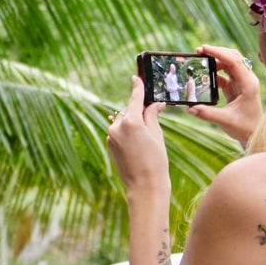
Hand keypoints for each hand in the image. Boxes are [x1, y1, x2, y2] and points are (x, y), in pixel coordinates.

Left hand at [106, 75, 169, 194]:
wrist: (145, 186)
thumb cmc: (156, 160)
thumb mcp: (157, 135)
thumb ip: (152, 116)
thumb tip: (154, 104)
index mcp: (131, 122)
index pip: (135, 99)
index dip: (137, 88)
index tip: (135, 78)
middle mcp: (117, 127)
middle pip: (128, 110)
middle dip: (138, 109)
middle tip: (153, 111)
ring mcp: (111, 136)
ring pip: (123, 121)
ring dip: (132, 122)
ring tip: (147, 134)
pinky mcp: (109, 144)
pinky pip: (118, 132)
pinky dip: (127, 131)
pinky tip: (138, 143)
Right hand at [189, 44, 262, 144]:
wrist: (254, 134)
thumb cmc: (245, 128)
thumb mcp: (225, 121)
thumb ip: (207, 113)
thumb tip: (189, 107)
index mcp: (248, 84)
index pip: (234, 61)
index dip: (218, 53)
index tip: (203, 49)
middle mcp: (247, 79)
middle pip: (233, 56)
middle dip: (216, 51)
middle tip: (199, 51)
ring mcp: (242, 82)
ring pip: (229, 63)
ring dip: (215, 60)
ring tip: (200, 60)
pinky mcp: (237, 86)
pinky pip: (225, 73)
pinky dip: (215, 72)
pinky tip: (205, 76)